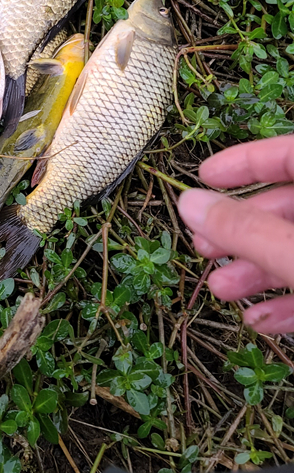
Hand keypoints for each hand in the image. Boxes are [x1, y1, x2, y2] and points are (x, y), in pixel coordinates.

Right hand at [178, 135, 293, 333]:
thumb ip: (246, 231)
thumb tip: (189, 204)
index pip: (289, 153)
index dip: (246, 162)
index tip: (204, 176)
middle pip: (288, 206)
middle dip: (240, 229)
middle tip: (203, 246)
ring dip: (256, 270)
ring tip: (221, 289)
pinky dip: (289, 300)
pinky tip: (261, 319)